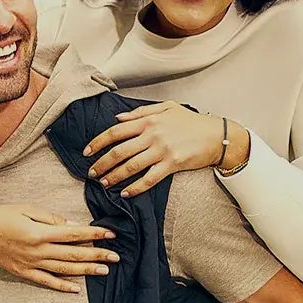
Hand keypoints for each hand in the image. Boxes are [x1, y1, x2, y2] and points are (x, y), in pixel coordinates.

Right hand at [0, 196, 118, 295]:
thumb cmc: (0, 215)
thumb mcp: (26, 209)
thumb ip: (49, 218)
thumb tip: (71, 226)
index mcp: (39, 232)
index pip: (74, 234)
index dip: (94, 234)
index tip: (111, 234)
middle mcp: (37, 251)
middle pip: (73, 255)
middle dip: (97, 255)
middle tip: (116, 257)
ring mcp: (30, 264)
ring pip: (64, 270)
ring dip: (86, 271)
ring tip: (104, 270)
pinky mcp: (22, 273)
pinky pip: (46, 282)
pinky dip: (62, 286)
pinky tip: (77, 289)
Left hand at [83, 102, 231, 196]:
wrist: (216, 135)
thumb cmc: (192, 122)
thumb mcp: (167, 108)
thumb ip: (141, 112)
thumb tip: (118, 118)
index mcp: (148, 120)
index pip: (115, 131)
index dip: (98, 142)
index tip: (86, 152)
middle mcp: (152, 134)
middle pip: (119, 151)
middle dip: (102, 163)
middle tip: (92, 173)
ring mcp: (162, 150)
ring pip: (131, 166)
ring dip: (115, 177)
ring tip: (104, 184)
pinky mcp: (172, 164)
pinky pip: (149, 179)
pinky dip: (136, 188)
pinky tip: (126, 194)